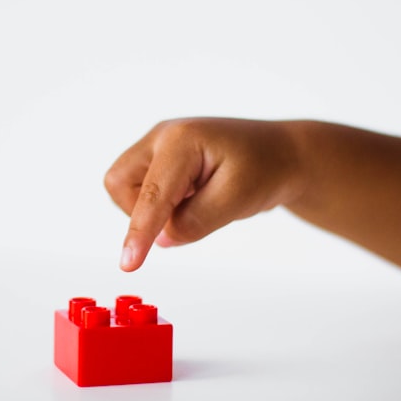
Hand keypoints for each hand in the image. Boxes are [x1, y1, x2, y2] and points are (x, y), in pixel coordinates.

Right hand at [104, 118, 303, 270]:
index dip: (139, 231)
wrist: (281, 155)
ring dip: (151, 209)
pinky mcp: (160, 159)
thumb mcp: (237, 200)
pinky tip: (193, 197)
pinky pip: (141, 189)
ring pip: (126, 188)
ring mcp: (159, 145)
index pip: (151, 195)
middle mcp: (163, 136)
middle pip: (120, 183)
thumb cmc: (265, 168)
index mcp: (182, 140)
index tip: (128, 264)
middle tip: (184, 217)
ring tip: (197, 202)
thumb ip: (195, 222)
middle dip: (140, 211)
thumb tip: (160, 239)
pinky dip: (160, 205)